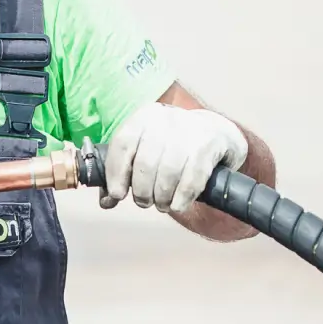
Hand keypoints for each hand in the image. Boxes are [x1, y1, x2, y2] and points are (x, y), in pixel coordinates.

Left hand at [101, 102, 247, 213]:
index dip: (116, 173)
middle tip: (144, 202)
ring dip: (162, 197)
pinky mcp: (209, 146)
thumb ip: (122, 174)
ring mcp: (190, 131)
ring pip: (168, 172)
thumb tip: (106, 202)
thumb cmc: (171, 148)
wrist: (215, 133)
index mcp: (144, 118)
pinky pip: (192, 179)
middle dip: (142, 191)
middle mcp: (166, 120)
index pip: (123, 144)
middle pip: (146, 163)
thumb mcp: (145, 152)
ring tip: (162, 204)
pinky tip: (177, 205)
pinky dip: (181, 198)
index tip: (117, 194)